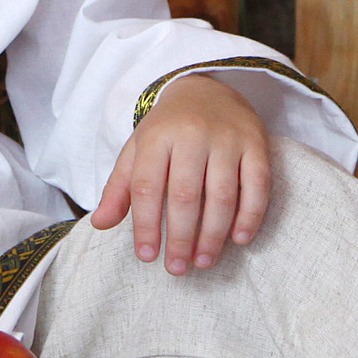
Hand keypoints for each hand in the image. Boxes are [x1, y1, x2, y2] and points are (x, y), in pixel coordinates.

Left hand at [91, 73, 269, 275]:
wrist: (207, 88)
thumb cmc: (167, 130)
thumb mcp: (137, 150)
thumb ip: (119, 188)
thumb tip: (100, 223)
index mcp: (156, 136)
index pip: (146, 186)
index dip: (146, 225)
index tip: (147, 257)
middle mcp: (192, 134)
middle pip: (184, 194)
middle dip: (180, 237)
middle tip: (177, 269)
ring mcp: (227, 138)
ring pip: (221, 194)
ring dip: (213, 234)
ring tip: (204, 261)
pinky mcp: (256, 144)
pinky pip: (257, 184)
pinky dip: (250, 215)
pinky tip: (240, 240)